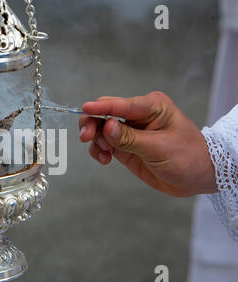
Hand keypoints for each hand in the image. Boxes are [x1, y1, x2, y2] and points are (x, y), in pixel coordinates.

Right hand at [79, 91, 216, 196]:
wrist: (198, 176)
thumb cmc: (188, 157)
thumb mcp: (159, 148)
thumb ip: (130, 138)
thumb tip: (106, 126)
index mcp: (151, 106)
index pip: (120, 104)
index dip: (101, 107)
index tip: (85, 109)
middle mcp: (138, 115)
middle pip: (105, 113)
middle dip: (93, 124)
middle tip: (86, 138)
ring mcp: (130, 131)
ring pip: (100, 129)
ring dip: (95, 140)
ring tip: (103, 154)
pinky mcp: (125, 145)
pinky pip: (104, 144)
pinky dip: (99, 150)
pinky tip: (104, 159)